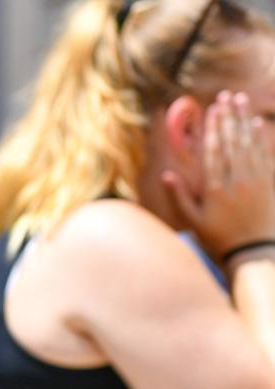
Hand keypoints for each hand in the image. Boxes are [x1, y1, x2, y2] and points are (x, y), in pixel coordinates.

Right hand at [165, 91, 274, 261]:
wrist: (252, 251)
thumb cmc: (218, 237)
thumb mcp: (193, 220)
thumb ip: (179, 196)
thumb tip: (166, 174)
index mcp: (215, 188)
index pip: (213, 150)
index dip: (212, 127)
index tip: (211, 109)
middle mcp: (236, 180)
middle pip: (231, 141)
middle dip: (228, 116)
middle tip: (226, 95)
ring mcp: (254, 179)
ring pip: (249, 143)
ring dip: (244, 120)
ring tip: (241, 101)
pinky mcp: (268, 182)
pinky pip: (264, 154)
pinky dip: (260, 137)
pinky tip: (256, 123)